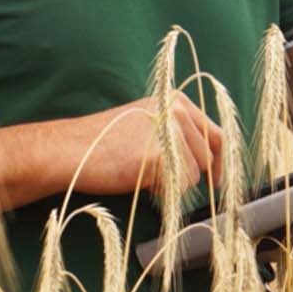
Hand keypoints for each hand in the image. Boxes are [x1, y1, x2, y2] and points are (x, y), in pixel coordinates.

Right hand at [51, 94, 224, 196]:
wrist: (72, 150)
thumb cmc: (105, 142)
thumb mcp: (147, 124)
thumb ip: (177, 135)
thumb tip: (208, 164)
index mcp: (175, 101)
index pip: (216, 134)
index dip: (220, 161)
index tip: (216, 180)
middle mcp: (177, 112)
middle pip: (206, 158)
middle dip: (190, 175)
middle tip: (159, 178)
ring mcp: (170, 133)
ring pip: (194, 176)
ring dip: (173, 184)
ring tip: (143, 174)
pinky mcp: (162, 156)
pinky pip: (178, 186)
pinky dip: (163, 191)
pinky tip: (141, 179)